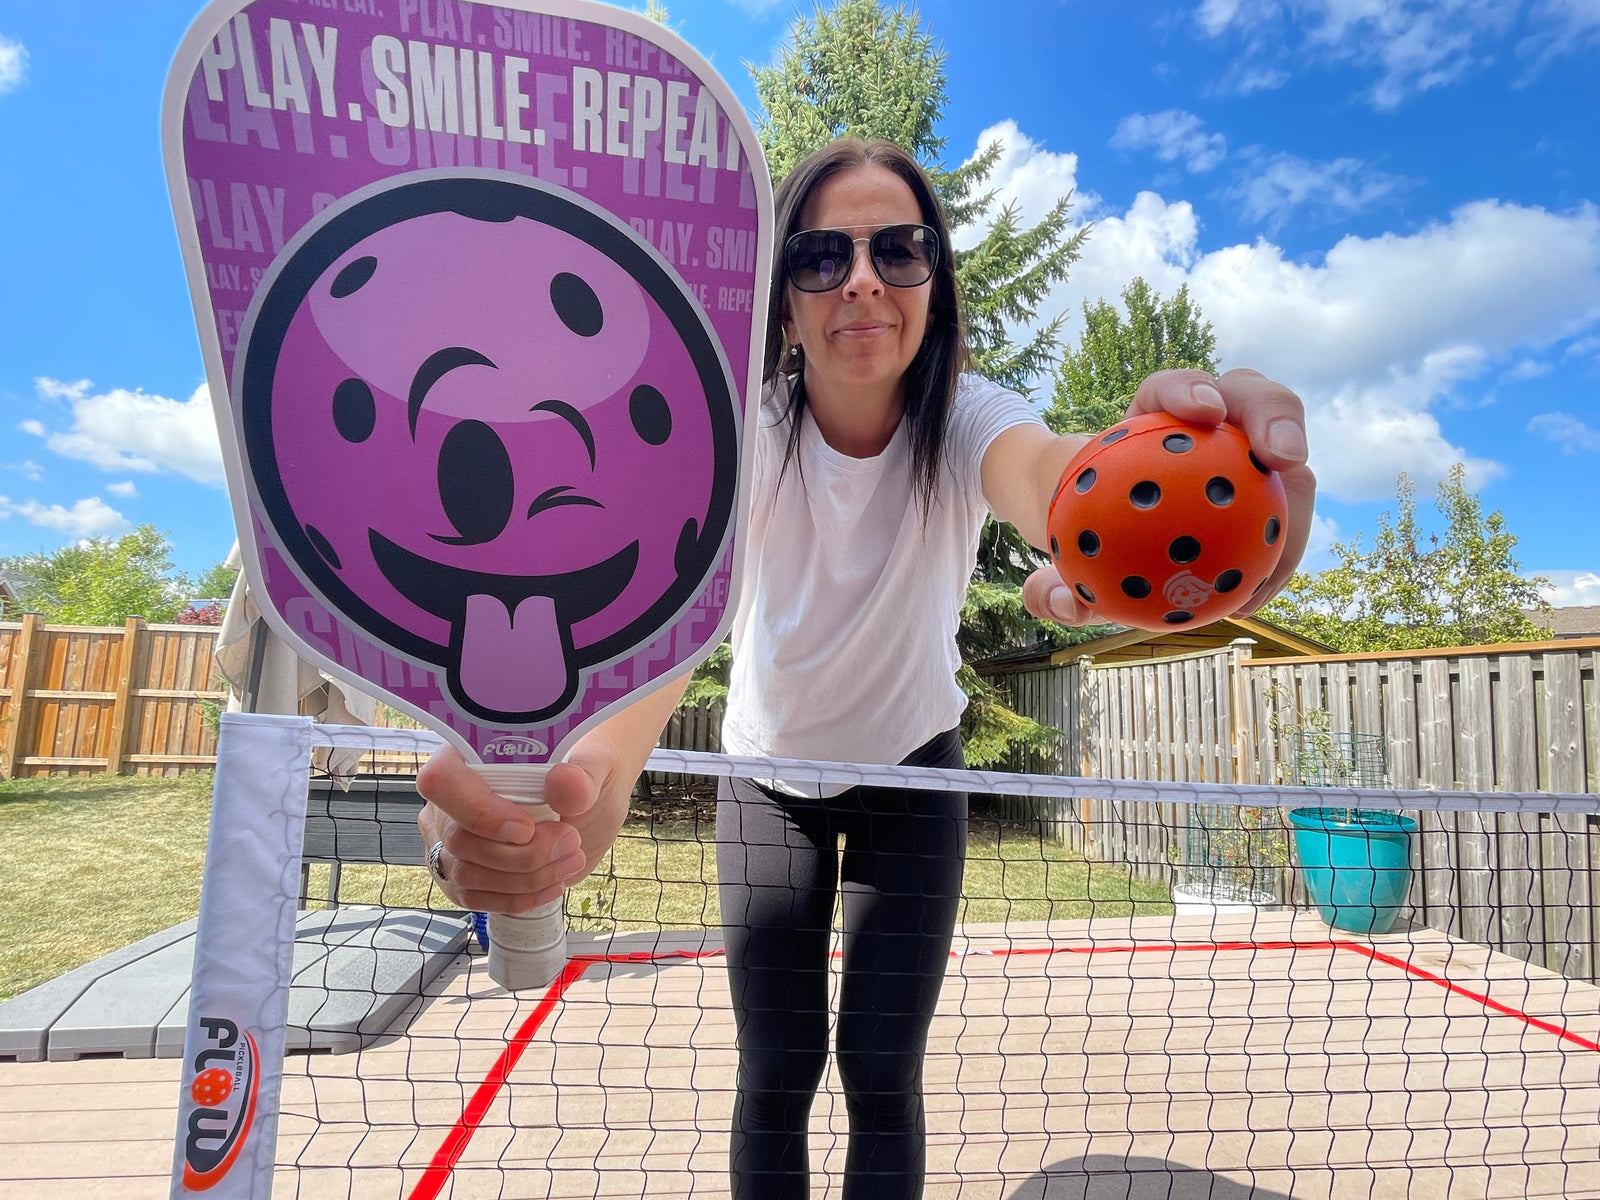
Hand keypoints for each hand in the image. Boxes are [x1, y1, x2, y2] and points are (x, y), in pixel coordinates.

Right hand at [415, 740, 622, 912]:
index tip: (527, 828)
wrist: (593, 801)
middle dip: (521, 853)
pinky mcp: (464, 870)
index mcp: (470, 752)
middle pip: (459, 838)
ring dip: (525, 878)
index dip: (479, 811)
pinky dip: (516, 897)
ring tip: (571, 859)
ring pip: (466, 874)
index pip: (443, 781)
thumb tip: (562, 782)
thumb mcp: (598, 763)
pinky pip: (472, 896)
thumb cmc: (587, 770)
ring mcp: (452, 835)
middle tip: (570, 841)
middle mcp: (452, 795)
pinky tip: (552, 884)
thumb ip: (583, 773)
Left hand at [1023, 367, 1314, 622]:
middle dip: (1276, 415)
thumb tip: (1056, 601)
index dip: (1189, 390)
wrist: (1114, 541)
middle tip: (1284, 457)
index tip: (1203, 412)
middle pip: (1251, 397)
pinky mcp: (1272, 488)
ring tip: (1283, 550)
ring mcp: (1246, 452)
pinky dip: (1283, 549)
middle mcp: (1209, 424)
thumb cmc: (1086, 534)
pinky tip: (1258, 595)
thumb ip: (1053, 580)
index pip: (1168, 389)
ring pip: (1286, 451)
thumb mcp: (1062, 558)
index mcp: (1152, 419)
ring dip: (1299, 495)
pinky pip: (1289, 514)